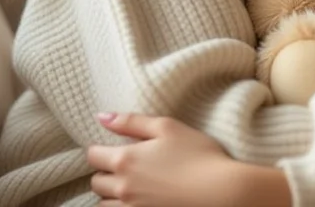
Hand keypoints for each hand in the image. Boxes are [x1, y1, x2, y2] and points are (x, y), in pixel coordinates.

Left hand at [87, 112, 291, 206]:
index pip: (93, 155)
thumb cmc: (198, 154)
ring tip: (133, 186)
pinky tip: (138, 200)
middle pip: (96, 181)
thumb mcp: (167, 127)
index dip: (101, 149)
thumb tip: (101, 117)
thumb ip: (131, 122)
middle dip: (106, 172)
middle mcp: (122, 187)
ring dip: (112, 194)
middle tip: (128, 166)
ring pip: (104, 203)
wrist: (221, 190)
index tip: (116, 147)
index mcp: (125, 159)